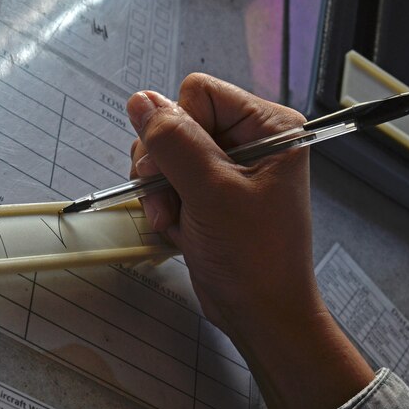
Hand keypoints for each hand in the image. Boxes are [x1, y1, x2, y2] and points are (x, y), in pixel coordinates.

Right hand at [128, 74, 372, 408]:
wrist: (260, 314)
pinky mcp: (208, 193)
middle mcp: (248, 140)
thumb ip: (174, 142)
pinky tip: (177, 229)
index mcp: (267, 126)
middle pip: (176, 123)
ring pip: (164, 153)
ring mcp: (226, 168)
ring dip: (159, 190)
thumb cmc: (253, 256)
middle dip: (163, 164)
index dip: (179, 127)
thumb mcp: (211, 192)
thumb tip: (140, 101)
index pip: (199, 94)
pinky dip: (163, 205)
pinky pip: (166, 180)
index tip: (178, 167)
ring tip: (173, 219)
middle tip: (168, 198)